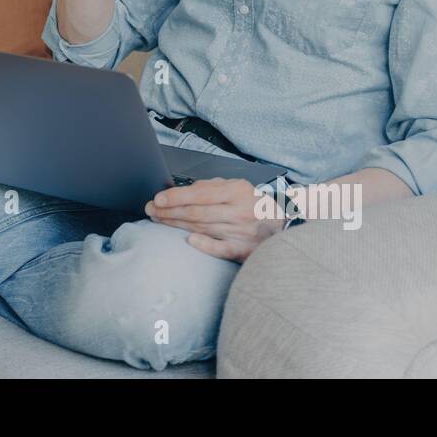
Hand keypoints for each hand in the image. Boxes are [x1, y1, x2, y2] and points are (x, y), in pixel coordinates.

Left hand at [145, 178, 287, 260]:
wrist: (285, 225)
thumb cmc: (256, 205)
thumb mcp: (238, 187)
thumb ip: (212, 186)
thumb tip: (185, 190)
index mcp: (237, 191)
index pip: (200, 194)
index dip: (176, 197)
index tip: (158, 199)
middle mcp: (239, 210)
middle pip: (197, 212)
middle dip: (169, 212)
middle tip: (151, 211)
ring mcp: (242, 231)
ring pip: (203, 228)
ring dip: (177, 225)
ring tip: (159, 221)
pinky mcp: (245, 249)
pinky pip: (222, 249)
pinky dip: (205, 245)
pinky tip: (190, 241)